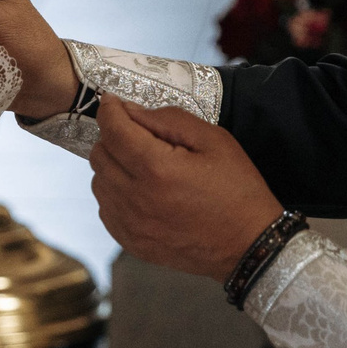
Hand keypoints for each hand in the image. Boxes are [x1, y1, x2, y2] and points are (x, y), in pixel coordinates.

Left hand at [91, 98, 282, 282]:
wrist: (249, 245)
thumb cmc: (237, 189)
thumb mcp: (214, 140)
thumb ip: (170, 120)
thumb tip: (131, 111)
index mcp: (157, 169)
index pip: (112, 129)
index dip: (109, 109)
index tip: (113, 102)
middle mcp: (136, 198)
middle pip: (99, 155)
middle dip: (112, 137)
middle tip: (137, 136)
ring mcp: (131, 224)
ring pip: (98, 182)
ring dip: (112, 166)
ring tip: (141, 165)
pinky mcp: (131, 242)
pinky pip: (106, 209)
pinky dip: (115, 194)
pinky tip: (140, 191)